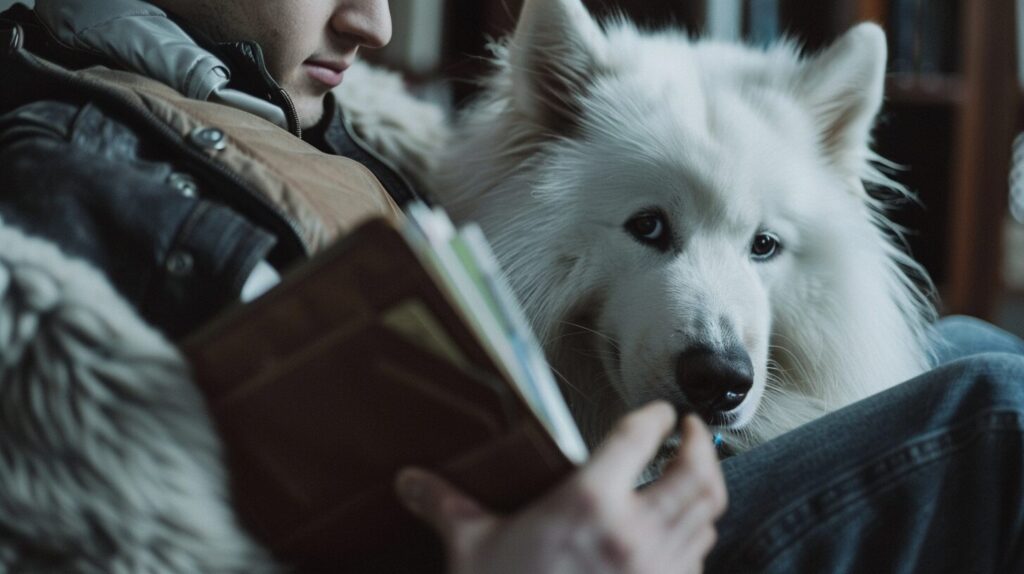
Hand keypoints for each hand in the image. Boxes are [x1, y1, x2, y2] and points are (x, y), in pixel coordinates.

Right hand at [395, 401, 727, 573]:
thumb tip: (410, 482)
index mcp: (588, 502)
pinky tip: (680, 533)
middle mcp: (633, 531)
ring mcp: (656, 570)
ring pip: (707, 515)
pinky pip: (698, 559)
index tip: (659, 411)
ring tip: (691, 476)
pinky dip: (697, 537)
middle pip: (695, 472)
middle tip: (692, 431)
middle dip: (701, 444)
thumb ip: (446, 505)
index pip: (638, 438)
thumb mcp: (473, 547)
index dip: (654, 416)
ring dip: (706, 489)